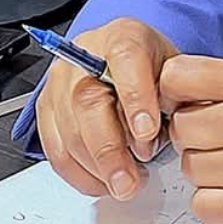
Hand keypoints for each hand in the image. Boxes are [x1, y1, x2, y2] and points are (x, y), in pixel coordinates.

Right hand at [37, 18, 178, 201]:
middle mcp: (84, 56)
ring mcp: (59, 83)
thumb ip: (174, 96)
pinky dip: (80, 175)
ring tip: (125, 185)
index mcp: (122, 38)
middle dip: (110, 151)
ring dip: (97, 169)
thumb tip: (175, 132)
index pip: (125, 59)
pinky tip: (104, 183)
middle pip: (87, 103)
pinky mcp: (46, 110)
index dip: (136, 97)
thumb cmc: (148, 66)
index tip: (147, 132)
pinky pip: (56, 150)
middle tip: (130, 182)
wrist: (117, 58)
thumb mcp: (173, 70)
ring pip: (69, 132)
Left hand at [161, 58, 222, 223]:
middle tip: (218, 142)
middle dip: (195, 135)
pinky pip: (204, 205)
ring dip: (206, 171)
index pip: (182, 76)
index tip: (183, 101)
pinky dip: (214, 203)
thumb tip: (211, 89)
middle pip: (182, 126)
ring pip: (191, 168)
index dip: (175, 90)